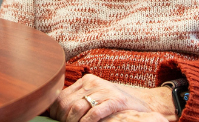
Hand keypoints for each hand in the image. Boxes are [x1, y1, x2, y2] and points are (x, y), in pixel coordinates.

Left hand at [49, 74, 176, 121]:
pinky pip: (95, 112)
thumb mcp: (95, 98)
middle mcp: (93, 83)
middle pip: (67, 103)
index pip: (61, 96)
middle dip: (63, 119)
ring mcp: (105, 90)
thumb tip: (57, 113)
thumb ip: (79, 102)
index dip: (56, 113)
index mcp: (86, 81)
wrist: (142, 105)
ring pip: (78, 107)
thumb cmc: (115, 106)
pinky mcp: (116, 100)